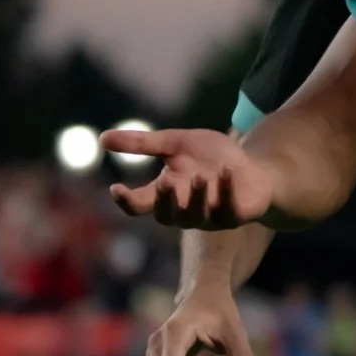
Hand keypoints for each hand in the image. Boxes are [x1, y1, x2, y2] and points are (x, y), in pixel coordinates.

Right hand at [102, 127, 275, 228]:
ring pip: (196, 216)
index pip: (139, 204)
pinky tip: (227, 172)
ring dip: (196, 198)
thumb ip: (144, 143)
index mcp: (167, 193)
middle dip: (163, 201)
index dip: (126, 200)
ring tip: (198, 178)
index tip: (116, 188)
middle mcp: (184, 209)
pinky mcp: (235, 215)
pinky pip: (229, 209)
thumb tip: (102, 139)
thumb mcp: (177, 144)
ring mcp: (210, 216)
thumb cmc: (212, 158)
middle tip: (163, 183)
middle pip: (165, 215)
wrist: (253, 168)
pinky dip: (227, 190)